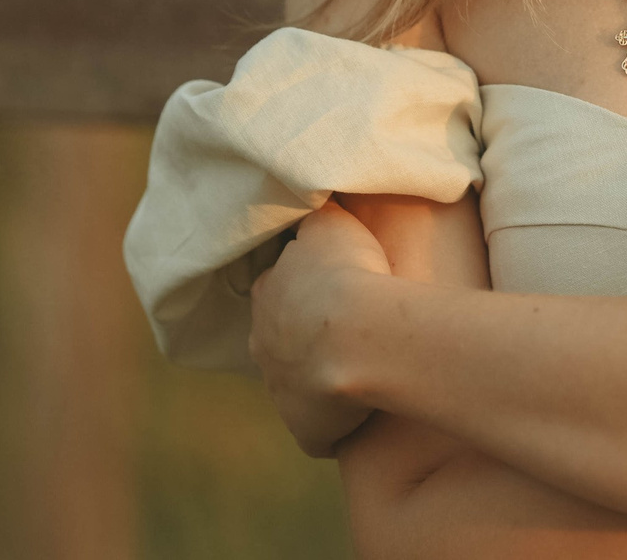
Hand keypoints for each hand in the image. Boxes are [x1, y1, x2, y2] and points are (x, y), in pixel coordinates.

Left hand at [248, 200, 390, 456]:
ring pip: (297, 384)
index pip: (279, 288)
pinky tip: (363, 413)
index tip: (335, 285)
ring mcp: (281, 390)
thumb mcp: (332, 223)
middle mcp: (263, 344)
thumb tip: (317, 199)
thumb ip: (320, 216)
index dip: (307, 287)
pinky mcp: (306, 428)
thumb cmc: (349, 272)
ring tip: (361, 369)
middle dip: (306, 336)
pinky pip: (319, 428)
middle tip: (348, 329)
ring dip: (320, 377)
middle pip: (281, 339)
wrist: (359, 337)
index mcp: (268, 296)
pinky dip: (335, 422)